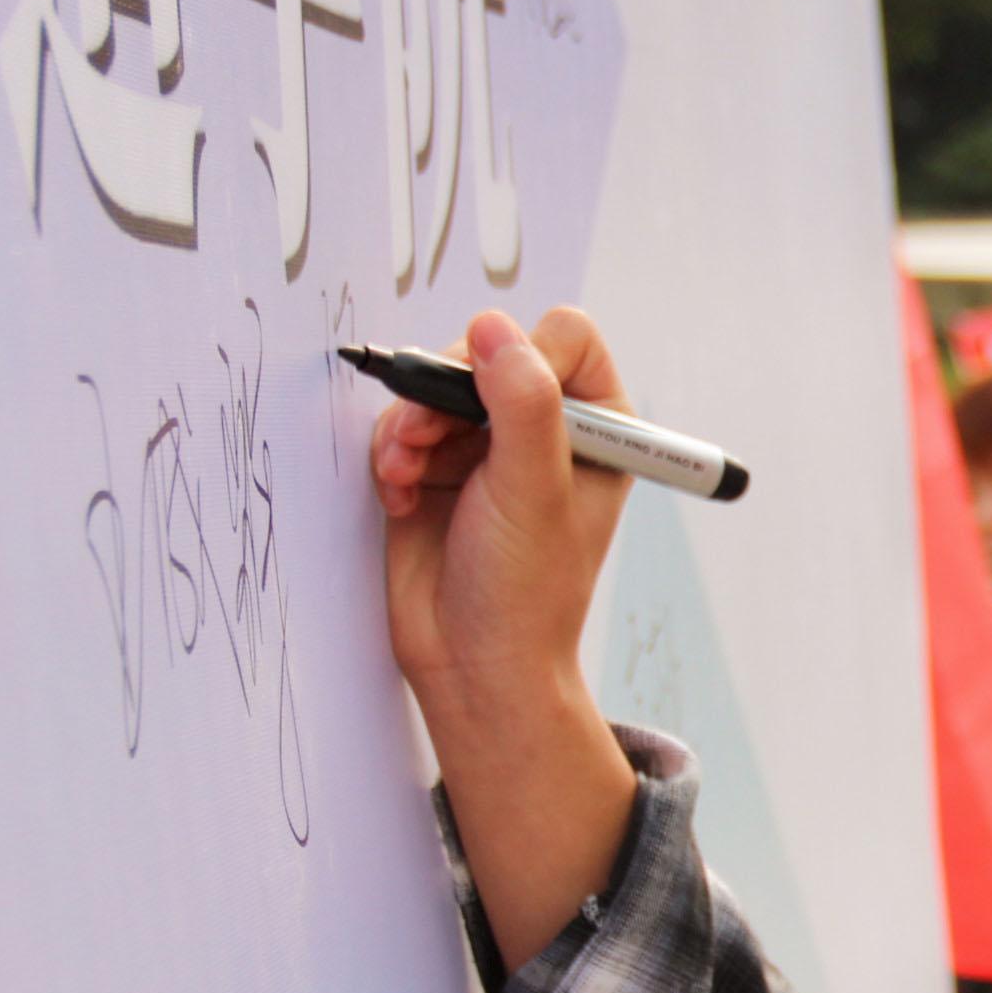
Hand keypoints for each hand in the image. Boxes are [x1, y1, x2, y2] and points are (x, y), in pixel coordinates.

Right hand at [373, 307, 633, 732]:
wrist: (472, 664)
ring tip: (407, 472)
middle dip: (447, 390)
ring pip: (437, 385)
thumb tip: (495, 328)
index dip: (524, 354)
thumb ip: (522, 404)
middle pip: (489, 352)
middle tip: (425, 434)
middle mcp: (546, 429)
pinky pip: (403, 424)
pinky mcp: (438, 468)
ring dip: (410, 422)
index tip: (496, 402)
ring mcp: (488, 448)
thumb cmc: (526, 592)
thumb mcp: (532, 489)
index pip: (565, 338)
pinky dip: (392, 452)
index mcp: (600, 429)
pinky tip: (399, 494)